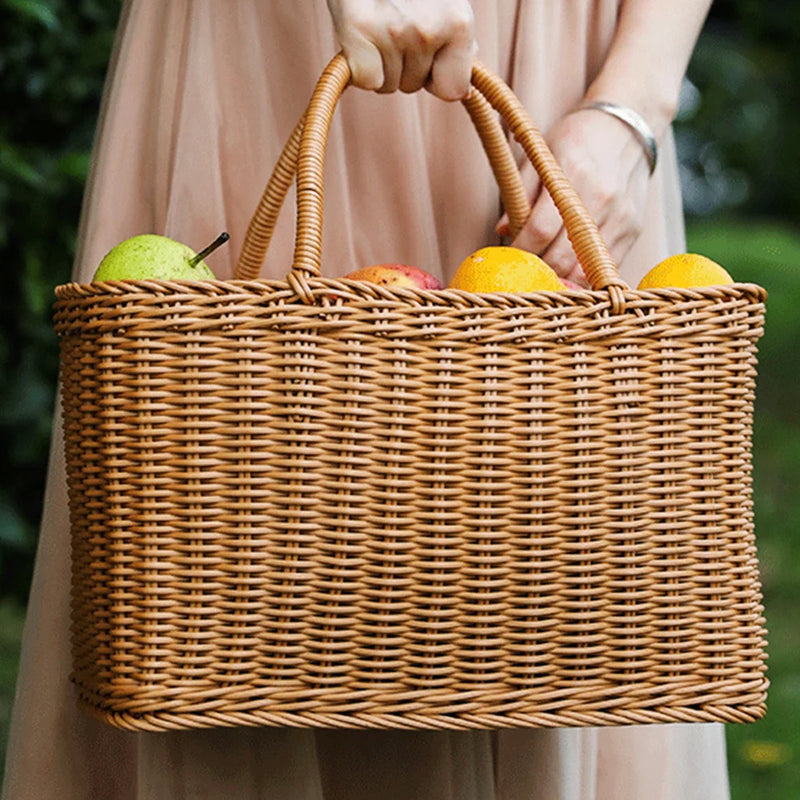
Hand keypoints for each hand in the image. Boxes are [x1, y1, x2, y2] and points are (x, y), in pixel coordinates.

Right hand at [326, 0, 475, 99]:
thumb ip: (455, 36)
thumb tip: (462, 87)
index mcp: (459, 21)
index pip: (453, 89)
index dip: (437, 76)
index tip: (428, 56)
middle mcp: (428, 30)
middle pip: (415, 86)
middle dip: (404, 65)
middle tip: (394, 24)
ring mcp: (392, 31)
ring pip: (388, 84)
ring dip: (381, 63)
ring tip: (379, 23)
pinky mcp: (357, 29)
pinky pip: (367, 80)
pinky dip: (360, 67)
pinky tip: (361, 37)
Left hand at [496, 109, 651, 286]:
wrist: (627, 127)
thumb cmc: (578, 139)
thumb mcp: (543, 154)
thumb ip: (522, 192)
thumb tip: (503, 230)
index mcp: (572, 175)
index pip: (540, 230)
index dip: (521, 250)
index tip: (511, 256)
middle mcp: (600, 199)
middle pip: (563, 256)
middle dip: (539, 269)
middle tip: (526, 270)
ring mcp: (620, 217)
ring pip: (586, 268)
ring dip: (562, 279)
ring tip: (546, 275)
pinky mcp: (633, 229)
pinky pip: (606, 266)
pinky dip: (586, 275)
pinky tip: (571, 272)